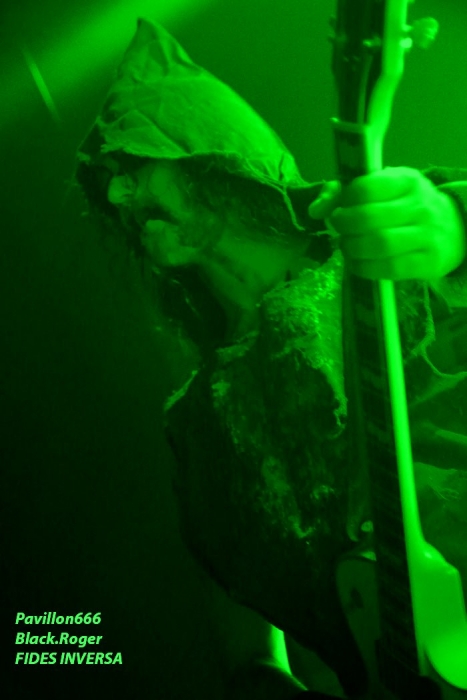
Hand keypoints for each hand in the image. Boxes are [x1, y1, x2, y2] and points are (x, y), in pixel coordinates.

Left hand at [307, 166, 466, 280]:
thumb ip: (345, 192)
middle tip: (339, 230)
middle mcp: (420, 206)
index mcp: (406, 181)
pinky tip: (357, 263)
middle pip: (368, 219)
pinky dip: (364, 268)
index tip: (340, 208)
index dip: (343, 201)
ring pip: (378, 245)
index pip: (365, 188)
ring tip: (347, 247)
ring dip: (352, 249)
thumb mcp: (384, 189)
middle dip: (344, 227)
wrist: (454, 229)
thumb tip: (315, 210)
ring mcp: (426, 236)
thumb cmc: (406, 207)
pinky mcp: (427, 263)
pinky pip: (388, 269)